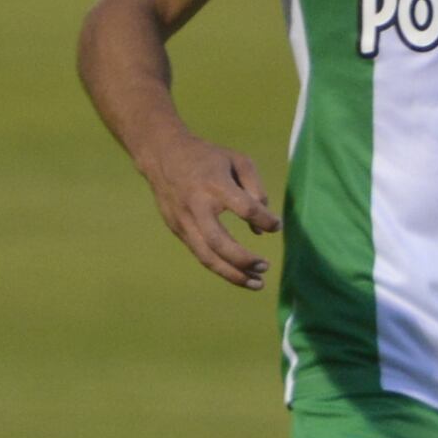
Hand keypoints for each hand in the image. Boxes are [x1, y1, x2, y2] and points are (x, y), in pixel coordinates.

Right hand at [142, 134, 280, 288]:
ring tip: (257, 283)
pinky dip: (220, 267)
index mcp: (215, 184)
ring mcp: (183, 220)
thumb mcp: (238, 161)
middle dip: (244, 260)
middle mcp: (196, 205)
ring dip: (233, 275)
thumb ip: (256, 190)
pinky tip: (238, 274)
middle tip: (265, 267)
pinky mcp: (177, 229)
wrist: (161, 153)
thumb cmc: (207, 157)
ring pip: (207, 257)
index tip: (277, 225)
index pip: (246, 208)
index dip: (266, 220)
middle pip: (220, 243)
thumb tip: (263, 229)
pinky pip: (200, 253)